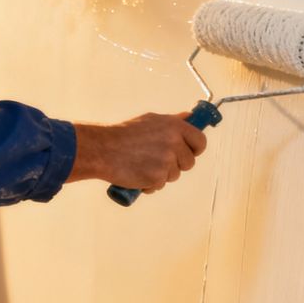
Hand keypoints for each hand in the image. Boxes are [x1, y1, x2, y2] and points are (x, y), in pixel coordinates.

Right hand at [69, 113, 207, 192]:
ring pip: (174, 175)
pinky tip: (138, 174)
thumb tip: (189, 117)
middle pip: (189, 162)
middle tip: (158, 160)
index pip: (200, 141)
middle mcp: (174, 142)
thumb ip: (172, 121)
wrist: (103, 149)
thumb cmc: (124, 134)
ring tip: (143, 165)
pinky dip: (150, 184)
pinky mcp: (157, 176)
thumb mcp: (151, 120)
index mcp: (174, 126)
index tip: (189, 152)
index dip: (196, 149)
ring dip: (162, 174)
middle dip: (177, 164)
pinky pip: (160, 185)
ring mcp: (167, 160)